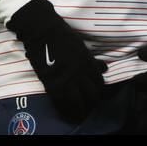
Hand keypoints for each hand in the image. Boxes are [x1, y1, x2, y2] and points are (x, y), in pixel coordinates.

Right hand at [7, 0, 107, 123]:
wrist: (42, 30)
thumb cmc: (61, 34)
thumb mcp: (81, 45)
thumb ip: (92, 60)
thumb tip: (105, 68)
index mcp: (88, 62)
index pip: (100, 83)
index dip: (99, 90)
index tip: (96, 94)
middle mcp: (80, 73)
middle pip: (92, 96)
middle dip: (92, 103)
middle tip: (89, 106)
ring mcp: (66, 79)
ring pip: (78, 102)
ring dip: (80, 111)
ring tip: (79, 115)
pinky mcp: (51, 83)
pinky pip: (61, 102)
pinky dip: (64, 109)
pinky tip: (65, 112)